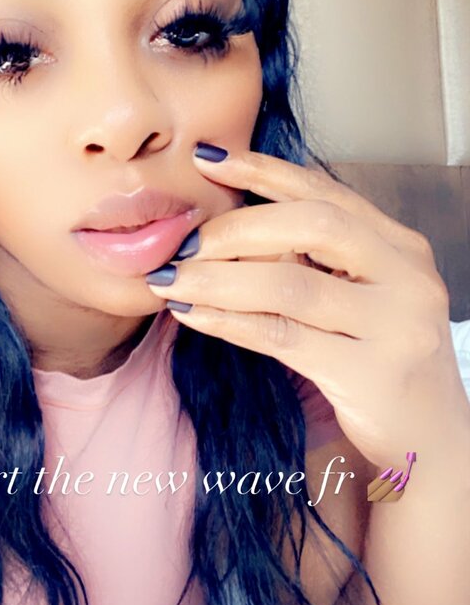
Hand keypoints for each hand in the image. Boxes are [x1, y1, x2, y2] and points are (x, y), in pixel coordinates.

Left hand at [145, 146, 469, 467]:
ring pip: (289, 285)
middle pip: (312, 225)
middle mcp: (407, 277)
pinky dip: (228, 321)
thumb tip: (229, 229)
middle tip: (185, 242)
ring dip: (218, 278)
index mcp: (402, 247)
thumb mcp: (365, 297)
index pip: (327, 192)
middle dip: (237, 227)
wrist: (433, 443)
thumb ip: (319, 261)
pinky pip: (281, 336)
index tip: (209, 161)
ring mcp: (395, 325)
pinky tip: (193, 314)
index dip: (265, 172)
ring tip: (171, 279)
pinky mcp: (371, 374)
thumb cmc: (383, 361)